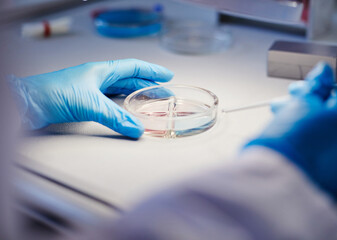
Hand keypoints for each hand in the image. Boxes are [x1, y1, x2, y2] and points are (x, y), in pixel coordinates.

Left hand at [9, 59, 173, 137]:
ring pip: (120, 91)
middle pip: (129, 79)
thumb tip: (136, 128)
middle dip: (148, 85)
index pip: (133, 66)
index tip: (166, 76)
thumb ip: (115, 117)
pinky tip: (127, 112)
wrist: (29, 102)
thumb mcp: (90, 104)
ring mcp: (91, 90)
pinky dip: (122, 107)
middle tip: (163, 94)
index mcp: (101, 70)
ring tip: (150, 102)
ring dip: (136, 96)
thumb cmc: (53, 93)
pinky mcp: (83, 102)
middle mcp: (97, 78)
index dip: (152, 70)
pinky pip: (110, 102)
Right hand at [245, 63, 336, 198]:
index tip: (301, 91)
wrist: (275, 179)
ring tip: (282, 126)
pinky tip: (291, 145)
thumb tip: (324, 69)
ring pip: (325, 137)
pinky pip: (322, 156)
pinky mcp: (331, 179)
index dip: (315, 88)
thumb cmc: (286, 142)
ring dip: (306, 126)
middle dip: (306, 106)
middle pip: (330, 116)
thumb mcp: (300, 104)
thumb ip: (315, 86)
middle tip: (285, 106)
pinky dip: (309, 148)